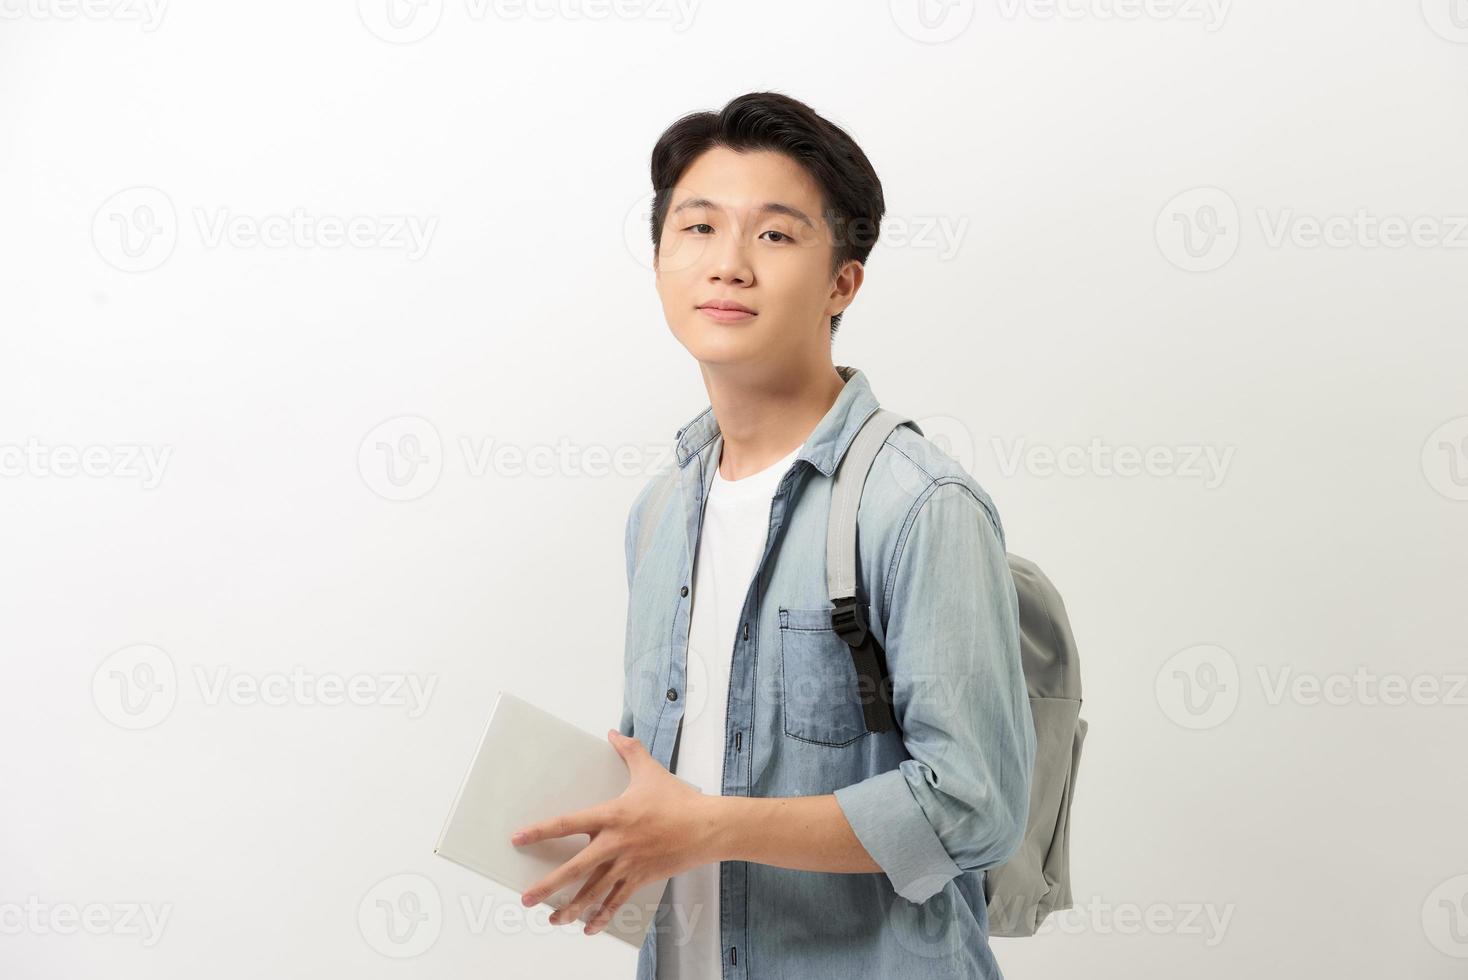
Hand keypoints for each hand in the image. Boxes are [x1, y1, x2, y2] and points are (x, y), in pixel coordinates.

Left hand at [510, 729, 719, 934]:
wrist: (706, 828)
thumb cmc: (677, 799)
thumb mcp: (650, 771)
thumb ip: (629, 751)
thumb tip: (614, 733)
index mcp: (612, 816)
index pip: (568, 824)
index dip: (541, 832)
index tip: (519, 838)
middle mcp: (614, 843)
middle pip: (574, 868)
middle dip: (548, 886)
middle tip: (527, 897)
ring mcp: (627, 864)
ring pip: (593, 891)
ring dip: (571, 908)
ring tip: (553, 919)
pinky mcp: (640, 878)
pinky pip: (617, 901)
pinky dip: (602, 916)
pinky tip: (589, 928)